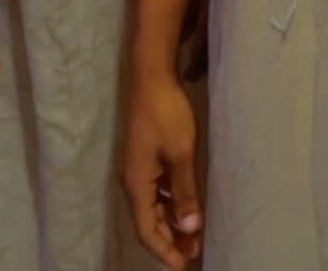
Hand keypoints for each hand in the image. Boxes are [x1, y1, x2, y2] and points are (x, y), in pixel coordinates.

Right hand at [122, 73, 201, 269]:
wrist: (151, 75)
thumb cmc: (166, 113)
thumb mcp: (181, 153)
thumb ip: (184, 191)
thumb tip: (190, 228)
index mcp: (136, 183)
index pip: (146, 230)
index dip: (165, 250)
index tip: (184, 266)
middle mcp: (132, 180)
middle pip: (148, 221)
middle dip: (170, 240)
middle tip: (195, 254)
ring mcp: (137, 168)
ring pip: (153, 206)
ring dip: (171, 222)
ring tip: (194, 234)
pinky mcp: (145, 156)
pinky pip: (156, 190)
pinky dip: (170, 203)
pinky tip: (186, 205)